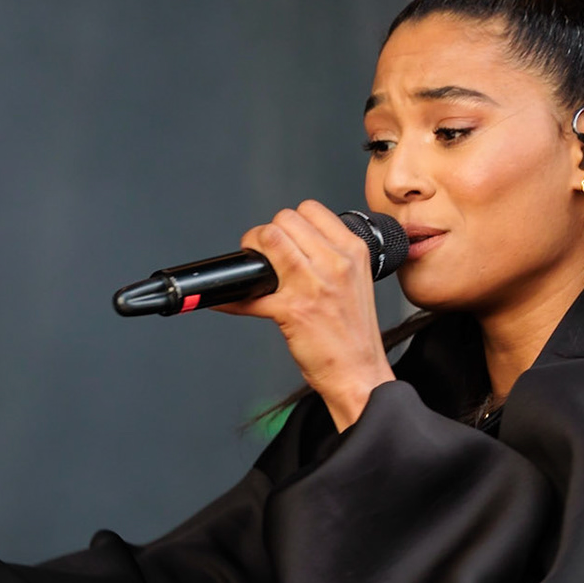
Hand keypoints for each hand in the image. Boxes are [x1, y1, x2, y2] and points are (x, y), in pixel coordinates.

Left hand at [216, 200, 394, 429]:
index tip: (281, 236)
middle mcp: (336, 263)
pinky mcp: (293, 310)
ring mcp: (314, 285)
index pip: (311, 209)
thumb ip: (330, 258)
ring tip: (252, 268)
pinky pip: (249, 295)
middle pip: (285, 220)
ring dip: (251, 249)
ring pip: (271, 239)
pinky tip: (224, 302)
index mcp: (353, 251)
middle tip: (260, 252)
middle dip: (264, 233)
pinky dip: (230, 299)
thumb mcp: (354, 282)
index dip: (288, 221)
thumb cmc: (354, 334)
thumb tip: (291, 245)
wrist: (359, 373)